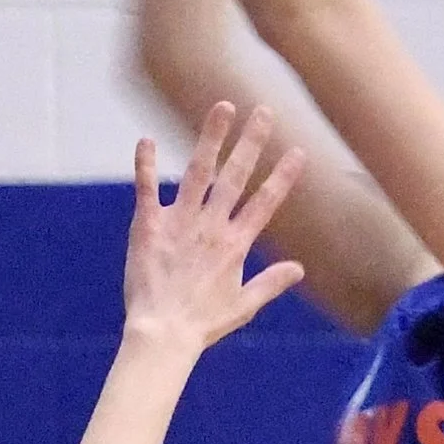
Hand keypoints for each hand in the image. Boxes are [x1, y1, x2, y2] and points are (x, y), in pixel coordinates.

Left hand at [124, 102, 305, 354]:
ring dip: (211, 139)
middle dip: (251, 143)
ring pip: (199, 173)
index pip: (265, 203)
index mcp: (235, 244)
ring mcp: (179, 224)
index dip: (283, 176)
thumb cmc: (203, 324)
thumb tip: (299, 268)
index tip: (298, 151)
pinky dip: (144, 165)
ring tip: (223, 108)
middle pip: (236, 177)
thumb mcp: (244, 305)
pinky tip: (144, 139)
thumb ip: (271, 282)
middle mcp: (210, 227)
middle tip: (264, 112)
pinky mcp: (149, 227)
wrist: (163, 335)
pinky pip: (146, 189)